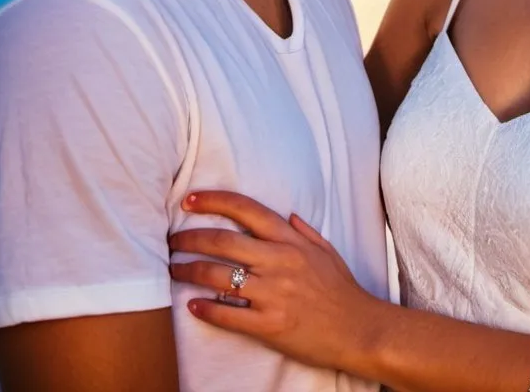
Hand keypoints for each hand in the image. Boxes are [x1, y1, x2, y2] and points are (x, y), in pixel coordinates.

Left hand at [169, 191, 378, 373]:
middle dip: (190, 237)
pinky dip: (205, 309)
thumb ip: (304, 231)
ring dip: (189, 271)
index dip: (214, 201)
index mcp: (290, 240)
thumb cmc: (342, 290)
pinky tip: (192, 305)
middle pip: (223, 241)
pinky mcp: (268, 325)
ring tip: (173, 270)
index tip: (190, 200)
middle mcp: (278, 261)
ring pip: (218, 277)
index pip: (246, 210)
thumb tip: (286, 215)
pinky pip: (228, 315)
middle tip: (171, 240)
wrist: (359, 329)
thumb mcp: (327, 251)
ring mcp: (272, 294)